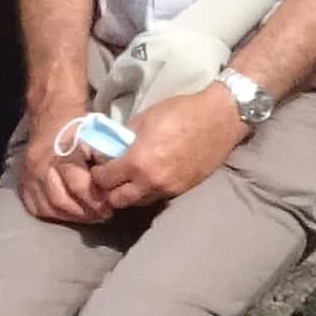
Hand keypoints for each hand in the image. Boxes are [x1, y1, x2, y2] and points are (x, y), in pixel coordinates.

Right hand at [16, 110, 101, 223]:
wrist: (50, 118)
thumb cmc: (77, 130)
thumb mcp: (94, 138)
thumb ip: (103, 160)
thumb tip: (115, 184)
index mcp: (61, 153)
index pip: (78, 185)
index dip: (95, 200)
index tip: (109, 207)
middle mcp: (42, 165)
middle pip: (61, 200)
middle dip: (84, 213)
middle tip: (101, 216)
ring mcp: (29, 176)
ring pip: (48, 207)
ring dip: (71, 217)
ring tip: (88, 217)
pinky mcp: (22, 183)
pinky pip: (35, 208)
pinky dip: (53, 215)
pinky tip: (69, 215)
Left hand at [105, 81, 249, 208]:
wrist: (219, 118)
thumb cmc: (181, 112)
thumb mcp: (144, 119)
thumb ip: (123, 138)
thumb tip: (110, 150)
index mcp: (138, 162)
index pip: (104, 179)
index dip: (96, 173)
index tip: (98, 166)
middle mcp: (151, 182)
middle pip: (117, 201)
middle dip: (108, 190)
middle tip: (109, 177)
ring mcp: (168, 189)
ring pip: (137, 203)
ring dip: (129, 194)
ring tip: (128, 179)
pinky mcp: (183, 190)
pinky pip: (156, 198)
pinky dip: (147, 192)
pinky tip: (149, 178)